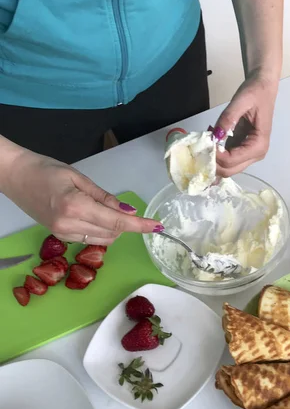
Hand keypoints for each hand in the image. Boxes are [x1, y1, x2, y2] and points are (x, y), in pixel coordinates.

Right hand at [1, 149, 162, 244]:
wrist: (15, 176)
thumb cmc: (45, 169)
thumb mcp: (79, 178)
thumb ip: (105, 197)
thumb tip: (128, 211)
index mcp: (76, 207)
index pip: (116, 222)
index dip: (139, 226)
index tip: (156, 226)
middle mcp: (69, 225)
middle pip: (112, 234)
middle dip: (127, 226)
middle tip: (131, 211)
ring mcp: (63, 234)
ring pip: (102, 239)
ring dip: (115, 230)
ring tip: (109, 210)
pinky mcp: (60, 236)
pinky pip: (89, 238)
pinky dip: (101, 230)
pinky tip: (98, 217)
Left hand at [213, 72, 277, 176]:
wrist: (263, 86)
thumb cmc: (255, 93)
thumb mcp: (240, 102)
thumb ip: (227, 119)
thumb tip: (215, 135)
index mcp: (258, 145)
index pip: (231, 161)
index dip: (215, 156)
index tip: (204, 143)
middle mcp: (256, 154)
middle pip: (230, 170)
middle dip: (213, 163)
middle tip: (199, 148)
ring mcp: (250, 153)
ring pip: (228, 168)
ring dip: (214, 160)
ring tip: (204, 143)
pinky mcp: (243, 149)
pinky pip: (227, 159)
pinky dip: (217, 154)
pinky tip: (210, 142)